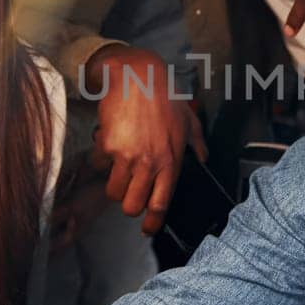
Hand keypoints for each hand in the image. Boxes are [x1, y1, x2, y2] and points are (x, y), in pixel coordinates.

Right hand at [87, 44, 206, 235]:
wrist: (137, 76)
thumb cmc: (164, 96)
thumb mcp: (188, 119)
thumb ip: (197, 142)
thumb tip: (204, 157)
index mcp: (171, 161)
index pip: (161, 203)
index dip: (152, 221)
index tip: (147, 228)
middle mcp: (150, 163)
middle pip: (132, 206)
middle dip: (128, 205)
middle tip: (128, 195)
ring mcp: (129, 157)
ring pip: (114, 191)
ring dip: (114, 182)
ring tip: (118, 165)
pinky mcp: (109, 146)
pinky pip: (101, 163)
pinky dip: (102, 156)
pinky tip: (110, 140)